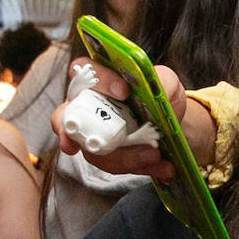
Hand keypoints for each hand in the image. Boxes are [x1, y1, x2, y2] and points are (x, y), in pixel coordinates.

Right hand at [50, 58, 185, 182]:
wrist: (173, 124)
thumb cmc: (161, 96)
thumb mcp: (167, 82)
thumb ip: (161, 81)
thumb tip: (154, 90)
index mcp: (99, 78)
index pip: (85, 70)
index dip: (101, 81)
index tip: (123, 91)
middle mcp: (87, 106)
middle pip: (66, 119)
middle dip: (74, 133)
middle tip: (94, 142)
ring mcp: (94, 133)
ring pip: (93, 150)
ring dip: (124, 156)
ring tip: (154, 154)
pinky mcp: (108, 155)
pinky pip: (115, 165)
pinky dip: (139, 167)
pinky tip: (161, 166)